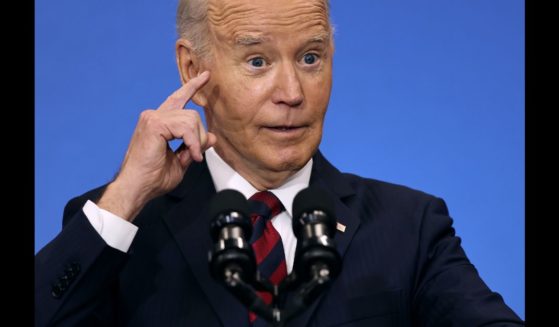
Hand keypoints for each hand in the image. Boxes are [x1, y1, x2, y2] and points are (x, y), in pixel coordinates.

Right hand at [97, 71, 214, 220]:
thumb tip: (211, 138)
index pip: (178, 99)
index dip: (192, 86)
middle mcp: (153, 116)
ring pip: (191, 119)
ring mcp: (152, 118)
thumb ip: (194, 147)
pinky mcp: (154, 124)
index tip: (205, 76)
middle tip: (196, 155)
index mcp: (158, 123)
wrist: (136, 188)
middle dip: (200, 135)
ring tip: (192, 156)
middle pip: (192, 114)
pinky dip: (193, 142)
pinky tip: (190, 155)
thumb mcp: (180, 162)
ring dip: (197, 141)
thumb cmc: (152, 179)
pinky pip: (186, 127)